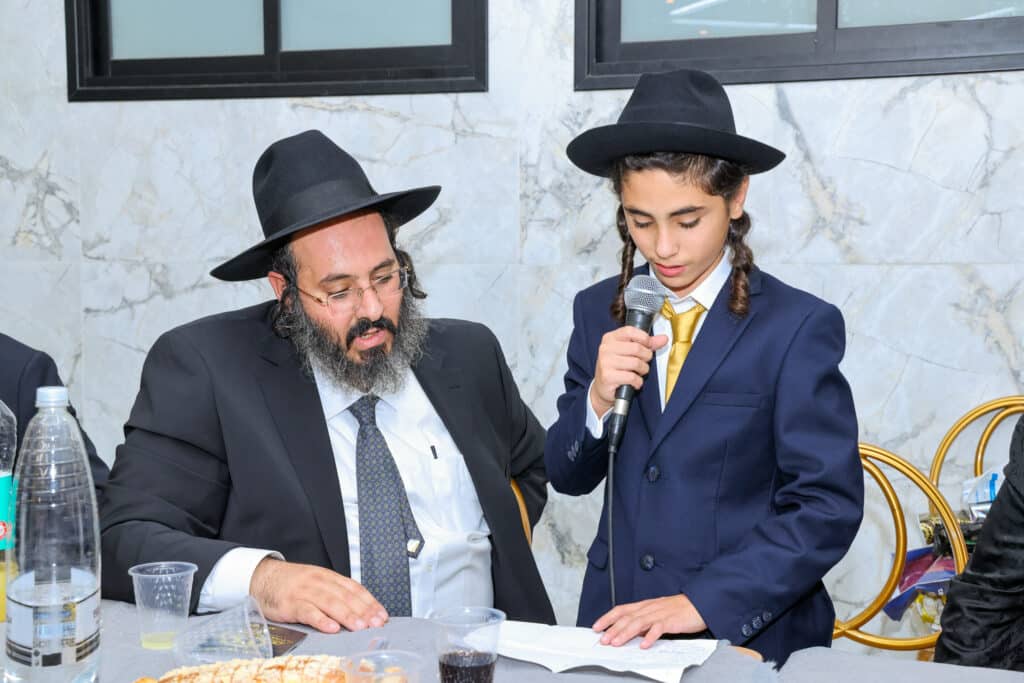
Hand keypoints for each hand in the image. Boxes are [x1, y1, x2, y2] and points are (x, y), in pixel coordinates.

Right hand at [250, 558, 387, 632]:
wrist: (263, 577)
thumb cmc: (293, 583)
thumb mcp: (317, 582)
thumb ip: (335, 593)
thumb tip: (359, 610)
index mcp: (328, 576)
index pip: (354, 588)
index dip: (370, 602)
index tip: (382, 615)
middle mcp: (319, 582)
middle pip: (345, 596)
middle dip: (364, 610)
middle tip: (376, 623)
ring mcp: (304, 592)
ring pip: (330, 602)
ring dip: (347, 615)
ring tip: (360, 626)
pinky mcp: (290, 603)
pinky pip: (308, 611)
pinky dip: (321, 620)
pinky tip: (332, 628)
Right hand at [590, 327, 668, 415]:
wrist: (603, 387)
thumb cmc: (617, 368)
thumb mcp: (630, 352)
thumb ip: (647, 344)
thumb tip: (664, 338)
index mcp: (609, 338)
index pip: (630, 331)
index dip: (643, 338)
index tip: (647, 346)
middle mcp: (605, 349)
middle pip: (636, 348)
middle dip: (646, 357)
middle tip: (643, 363)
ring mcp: (605, 362)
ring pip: (636, 363)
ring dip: (643, 370)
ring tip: (638, 373)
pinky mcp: (607, 376)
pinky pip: (632, 377)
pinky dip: (638, 382)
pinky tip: (633, 382)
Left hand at [592, 594, 706, 648]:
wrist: (699, 604)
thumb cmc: (679, 610)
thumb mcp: (657, 613)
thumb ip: (644, 622)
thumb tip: (630, 633)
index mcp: (644, 606)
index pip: (621, 610)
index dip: (607, 618)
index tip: (596, 627)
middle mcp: (649, 608)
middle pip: (627, 617)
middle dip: (613, 629)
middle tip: (603, 640)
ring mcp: (660, 614)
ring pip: (639, 623)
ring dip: (626, 633)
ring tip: (616, 643)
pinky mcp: (671, 621)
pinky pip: (659, 628)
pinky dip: (650, 637)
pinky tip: (644, 645)